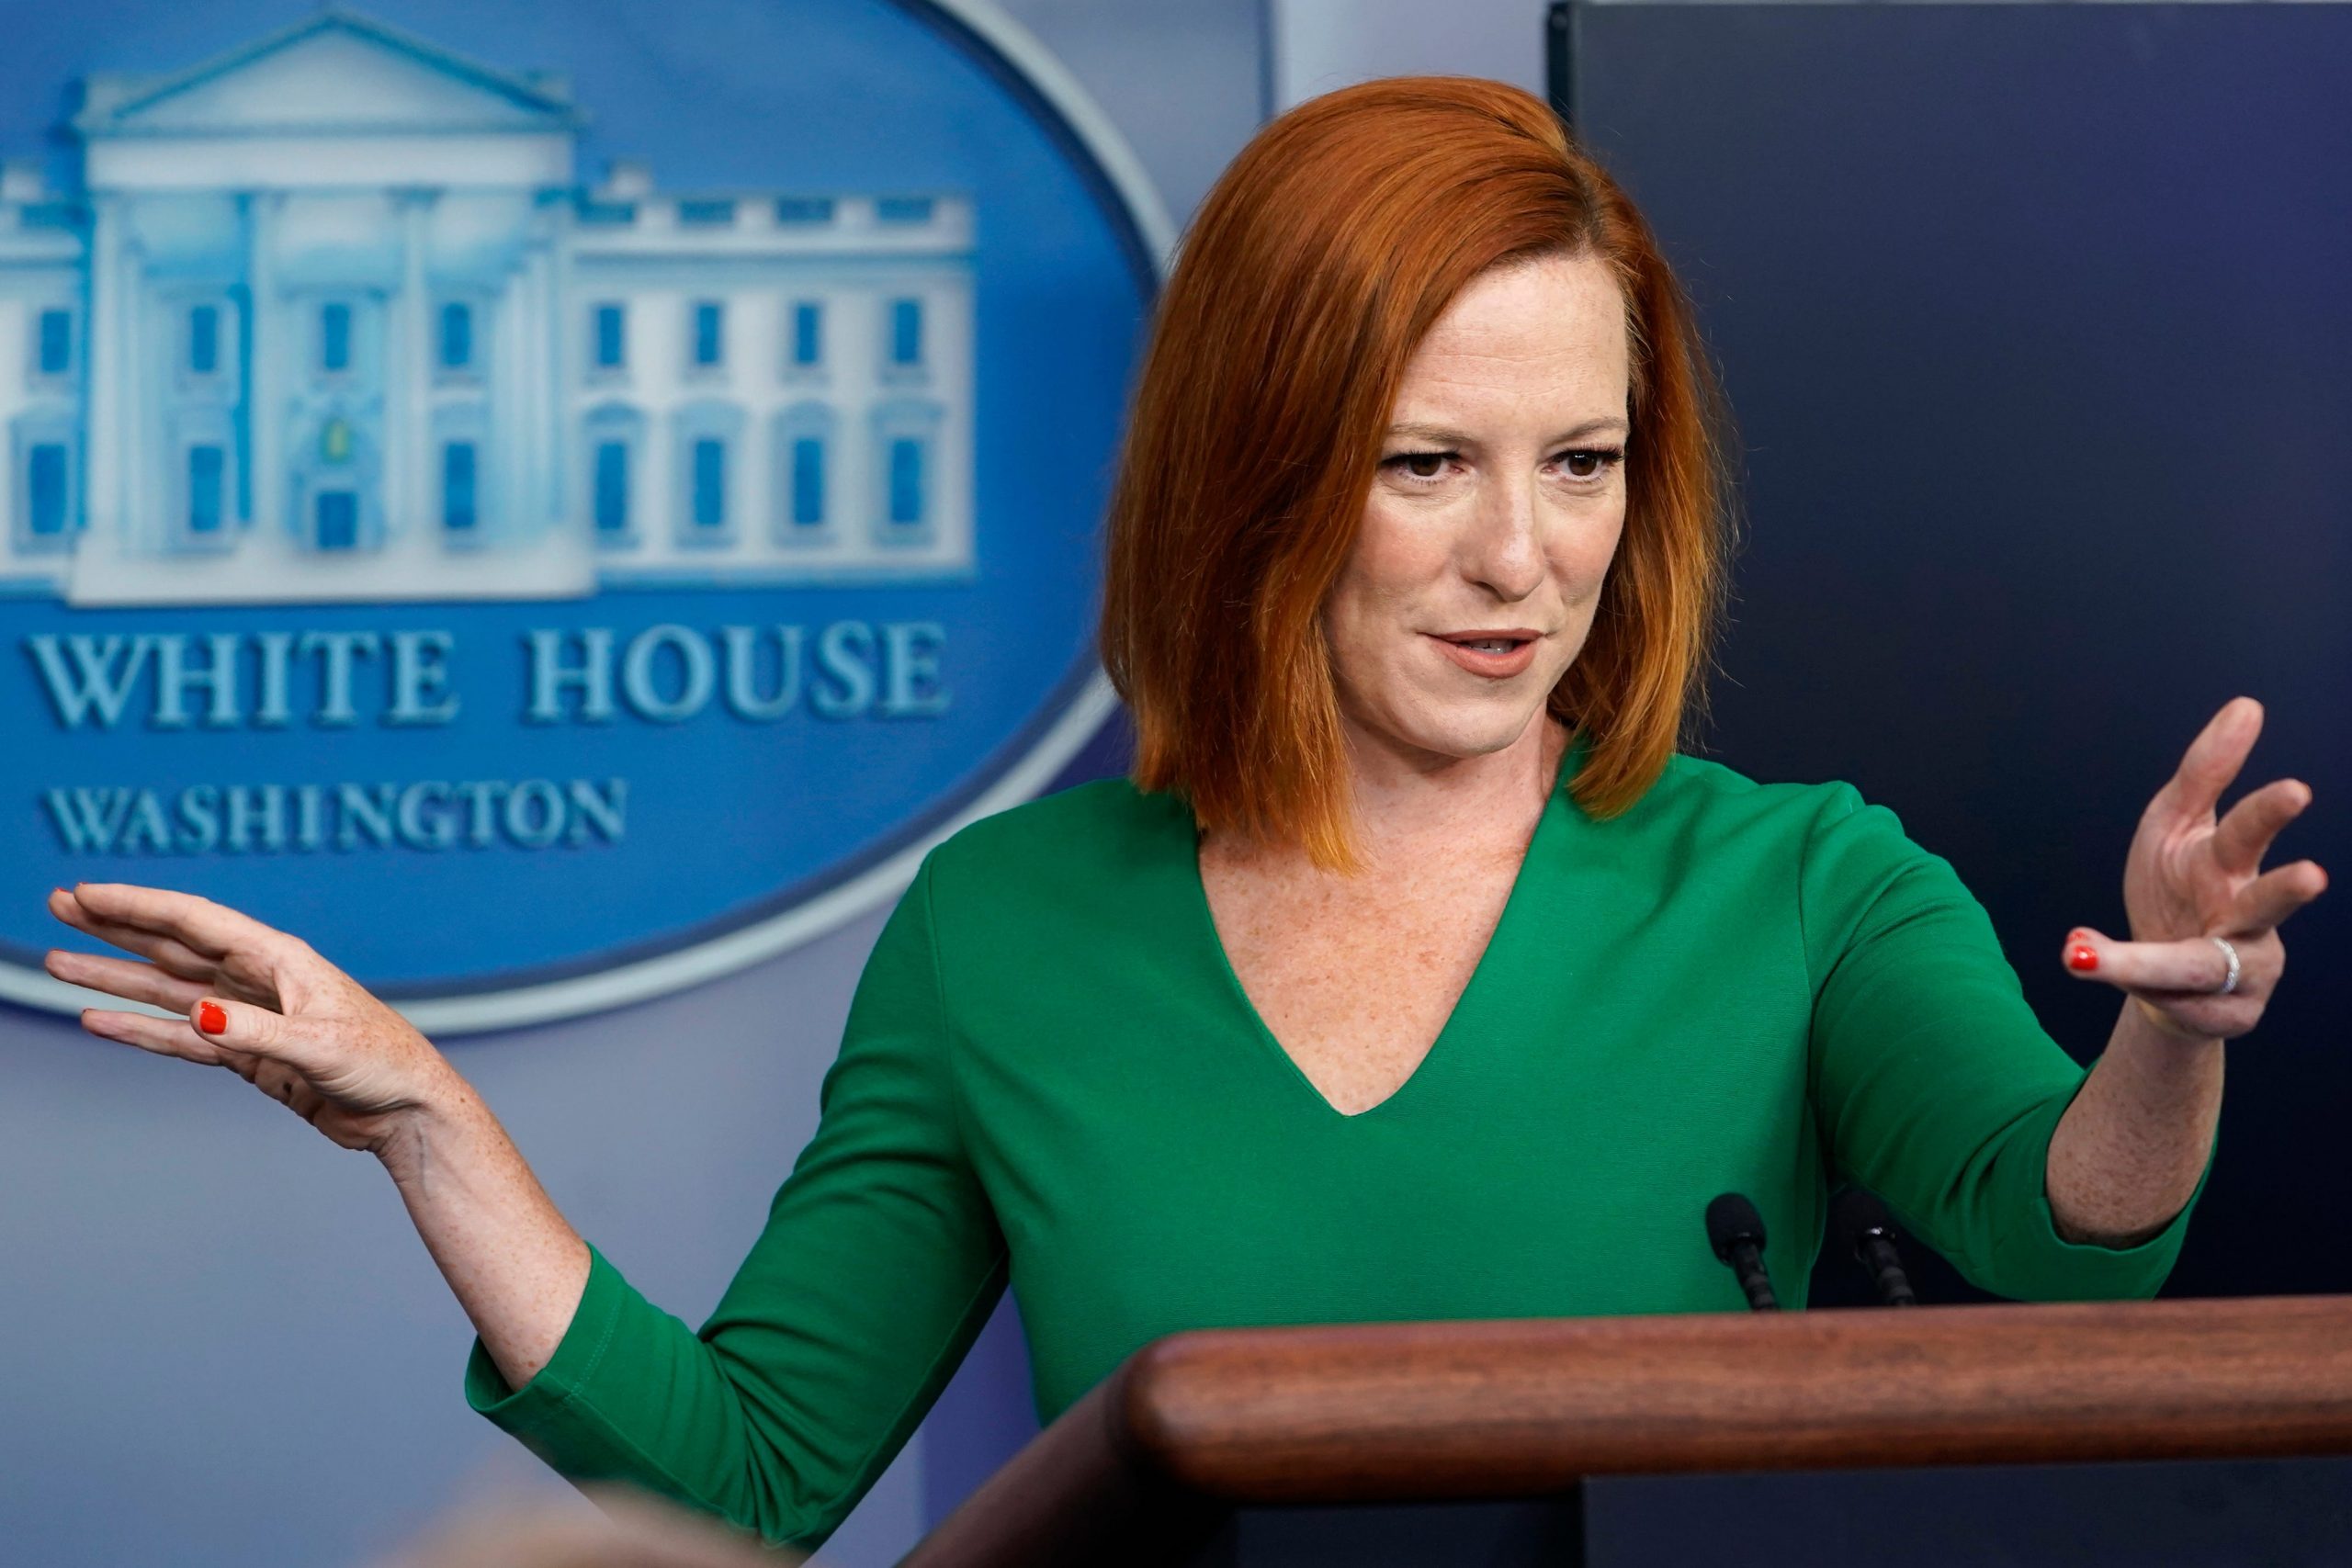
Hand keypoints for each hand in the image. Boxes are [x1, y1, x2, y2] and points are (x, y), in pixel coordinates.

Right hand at [45, 884, 457, 1156]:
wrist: (408, 1112)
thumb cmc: (384, 1065)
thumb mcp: (321, 1046)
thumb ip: (255, 1033)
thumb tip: (197, 1014)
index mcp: (282, 960)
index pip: (196, 921)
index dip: (139, 905)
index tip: (86, 894)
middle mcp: (261, 981)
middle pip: (174, 945)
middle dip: (116, 927)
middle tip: (58, 906)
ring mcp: (251, 1018)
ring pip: (169, 990)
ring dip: (116, 977)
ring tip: (58, 961)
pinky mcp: (249, 1055)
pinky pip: (182, 1038)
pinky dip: (142, 1029)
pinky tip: (101, 1020)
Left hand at [2061, 697, 2326, 1039]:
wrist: (2164, 973)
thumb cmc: (2177, 885)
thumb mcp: (2174, 822)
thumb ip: (2205, 771)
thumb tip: (2247, 705)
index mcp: (2229, 862)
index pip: (2248, 830)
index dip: (2268, 810)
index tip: (2293, 787)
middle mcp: (2250, 915)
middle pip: (2268, 901)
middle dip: (2286, 890)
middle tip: (2312, 876)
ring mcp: (2248, 967)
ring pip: (2208, 967)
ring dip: (2158, 963)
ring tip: (2092, 954)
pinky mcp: (2230, 1014)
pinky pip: (2178, 1003)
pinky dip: (2142, 989)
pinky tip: (2112, 974)